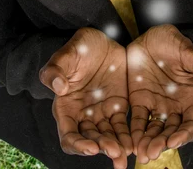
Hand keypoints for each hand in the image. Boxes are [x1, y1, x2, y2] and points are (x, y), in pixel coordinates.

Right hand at [39, 27, 132, 168]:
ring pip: (108, 137)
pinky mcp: (117, 107)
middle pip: (91, 140)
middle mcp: (82, 115)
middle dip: (102, 148)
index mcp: (66, 107)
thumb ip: (55, 70)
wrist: (101, 40)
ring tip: (127, 153)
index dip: (78, 145)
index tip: (92, 148)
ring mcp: (101, 113)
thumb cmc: (78, 47)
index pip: (69, 135)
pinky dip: (128, 136)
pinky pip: (122, 126)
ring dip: (117, 147)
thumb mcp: (66, 55)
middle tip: (116, 152)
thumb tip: (58, 88)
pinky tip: (136, 142)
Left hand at [126, 24, 192, 163]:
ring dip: (148, 143)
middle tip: (152, 152)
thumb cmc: (173, 41)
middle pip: (171, 132)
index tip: (173, 141)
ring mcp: (157, 106)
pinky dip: (134, 133)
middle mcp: (175, 107)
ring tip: (140, 152)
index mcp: (191, 98)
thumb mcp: (189, 51)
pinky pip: (137, 121)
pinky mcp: (139, 102)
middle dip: (163, 144)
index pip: (192, 124)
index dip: (184, 135)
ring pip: (154, 131)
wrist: (149, 34)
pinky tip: (129, 141)